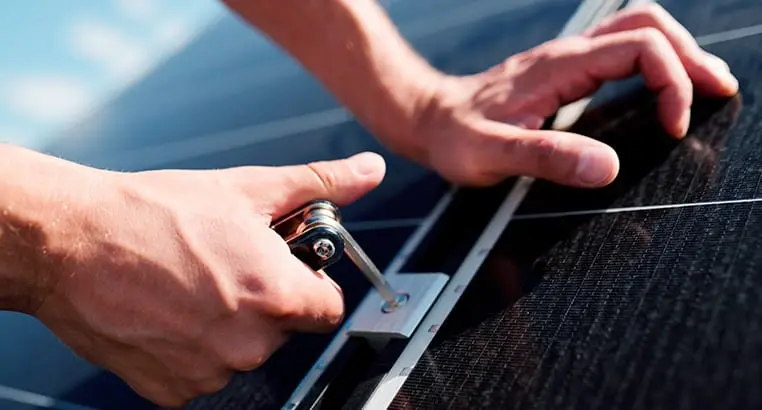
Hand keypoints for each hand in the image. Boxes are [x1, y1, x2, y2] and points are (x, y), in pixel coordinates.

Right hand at [32, 152, 385, 406]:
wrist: (73, 241)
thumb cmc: (158, 212)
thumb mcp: (249, 189)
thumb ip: (321, 186)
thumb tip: (369, 170)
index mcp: (278, 296)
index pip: (330, 309)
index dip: (312, 285)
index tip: (287, 268)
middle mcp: (249, 344)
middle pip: (286, 330)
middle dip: (268, 302)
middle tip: (229, 266)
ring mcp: (209, 372)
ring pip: (244, 352)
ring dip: (230, 325)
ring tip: (192, 283)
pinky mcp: (172, 390)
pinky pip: (202, 372)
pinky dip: (193, 347)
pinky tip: (169, 311)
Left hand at [399, 4, 738, 186]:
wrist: (428, 119)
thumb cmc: (455, 138)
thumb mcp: (492, 154)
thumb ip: (546, 158)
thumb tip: (606, 167)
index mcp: (559, 67)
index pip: (639, 48)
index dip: (672, 81)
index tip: (674, 127)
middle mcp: (567, 54)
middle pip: (648, 24)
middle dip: (691, 55)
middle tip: (718, 91)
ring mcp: (567, 60)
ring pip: (637, 30)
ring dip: (678, 52)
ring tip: (706, 86)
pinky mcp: (563, 73)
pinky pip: (621, 50)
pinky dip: (655, 62)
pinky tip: (663, 88)